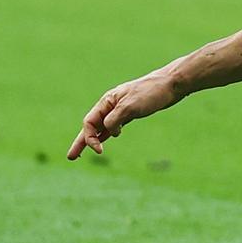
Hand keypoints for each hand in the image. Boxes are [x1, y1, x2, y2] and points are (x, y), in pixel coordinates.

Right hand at [68, 70, 183, 159]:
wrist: (171, 84)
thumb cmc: (151, 93)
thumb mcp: (130, 107)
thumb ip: (115, 119)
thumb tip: (107, 132)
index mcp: (107, 101)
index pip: (89, 122)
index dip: (89, 138)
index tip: (99, 151)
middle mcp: (111, 105)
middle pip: (91, 126)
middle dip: (81, 142)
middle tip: (70, 157)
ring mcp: (120, 109)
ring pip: (102, 127)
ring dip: (93, 139)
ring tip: (83, 152)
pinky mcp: (131, 113)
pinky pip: (113, 126)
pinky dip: (107, 134)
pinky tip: (105, 140)